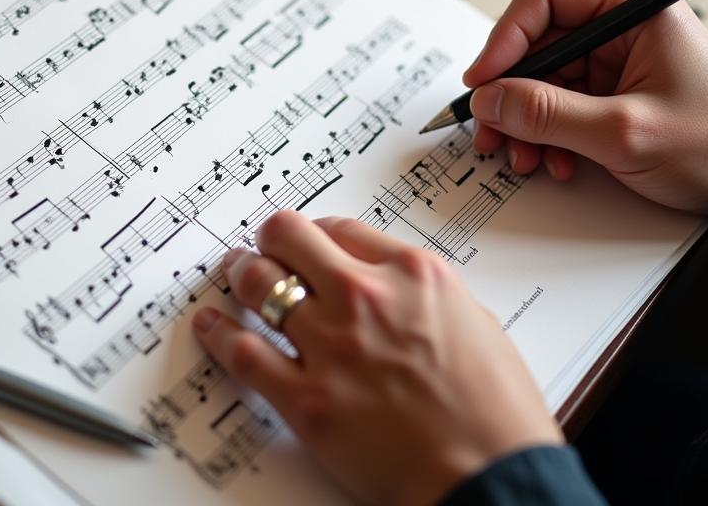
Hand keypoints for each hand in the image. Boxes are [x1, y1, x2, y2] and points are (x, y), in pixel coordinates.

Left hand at [192, 211, 560, 505]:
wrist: (493, 478)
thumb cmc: (496, 411)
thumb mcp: (474, 320)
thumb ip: (421, 292)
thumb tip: (389, 284)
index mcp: (411, 273)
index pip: (340, 229)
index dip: (317, 232)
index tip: (310, 242)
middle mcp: (365, 298)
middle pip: (289, 238)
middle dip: (271, 240)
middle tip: (264, 249)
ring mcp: (332, 347)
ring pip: (258, 285)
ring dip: (242, 275)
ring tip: (235, 275)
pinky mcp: (307, 399)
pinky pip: (244, 353)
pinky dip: (219, 334)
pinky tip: (211, 324)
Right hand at [463, 0, 707, 213]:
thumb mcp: (626, 132)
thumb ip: (550, 115)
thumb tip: (490, 100)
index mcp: (635, 12)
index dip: (506, 35)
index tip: (485, 78)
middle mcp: (621, 31)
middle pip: (537, 42)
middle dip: (511, 91)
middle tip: (492, 127)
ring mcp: (616, 65)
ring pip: (542, 79)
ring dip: (524, 120)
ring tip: (522, 153)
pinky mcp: (612, 97)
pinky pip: (559, 106)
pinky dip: (545, 134)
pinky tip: (552, 159)